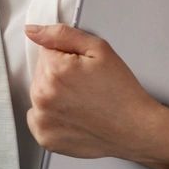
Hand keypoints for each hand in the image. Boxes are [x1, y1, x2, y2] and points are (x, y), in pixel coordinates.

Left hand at [24, 23, 168, 168]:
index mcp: (54, 71)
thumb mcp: (99, 50)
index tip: (82, 69)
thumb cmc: (121, 92)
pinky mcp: (45, 137)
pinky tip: (73, 116)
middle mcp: (43, 96)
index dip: (66, 57)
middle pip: (40, 73)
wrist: (135, 129)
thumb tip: (32, 31)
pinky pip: (38, 118)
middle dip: (59, 76)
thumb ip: (62, 35)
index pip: (45, 52)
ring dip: (54, 96)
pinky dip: (51, 117)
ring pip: (39, 95)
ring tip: (81, 102)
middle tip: (85, 87)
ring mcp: (42, 119)